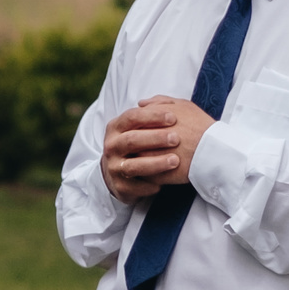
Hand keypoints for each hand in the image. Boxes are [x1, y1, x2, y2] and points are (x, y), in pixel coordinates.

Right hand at [99, 98, 215, 201]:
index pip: (131, 117)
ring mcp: (113, 167)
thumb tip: (160, 102)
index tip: (173, 117)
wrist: (118, 172)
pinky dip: (150, 186)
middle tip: (176, 139)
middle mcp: (111, 146)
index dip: (152, 116)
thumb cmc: (137, 143)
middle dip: (155, 139)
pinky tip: (166, 182)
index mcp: (115, 127)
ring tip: (175, 161)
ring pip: (133, 166)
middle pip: (131, 140)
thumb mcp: (139, 126)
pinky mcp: (119, 187)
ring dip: (155, 163)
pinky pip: (135, 187)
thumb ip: (151, 112)